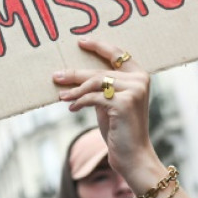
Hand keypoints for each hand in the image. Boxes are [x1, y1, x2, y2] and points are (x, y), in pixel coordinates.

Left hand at [52, 38, 158, 185]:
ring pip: (95, 82)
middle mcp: (140, 80)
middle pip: (100, 71)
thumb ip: (103, 88)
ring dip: (74, 89)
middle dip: (75, 74)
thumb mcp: (111, 103)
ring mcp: (133, 91)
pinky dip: (79, 102)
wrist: (133, 156)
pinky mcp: (123, 103)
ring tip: (61, 95)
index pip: (118, 54)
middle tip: (56, 75)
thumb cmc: (120, 130)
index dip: (99, 46)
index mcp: (140, 76)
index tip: (80, 42)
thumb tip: (75, 75)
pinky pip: (93, 97)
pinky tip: (71, 107)